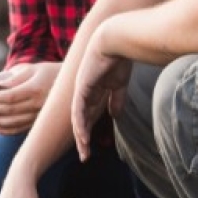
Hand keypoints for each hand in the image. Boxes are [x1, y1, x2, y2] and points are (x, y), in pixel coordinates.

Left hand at [0, 62, 60, 134]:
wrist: (69, 86)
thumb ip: (15, 78)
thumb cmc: (48, 72)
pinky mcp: (39, 122)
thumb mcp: (33, 69)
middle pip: (10, 110)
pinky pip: (21, 129)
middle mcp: (38, 104)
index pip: (11, 96)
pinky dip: (7, 130)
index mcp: (35, 89)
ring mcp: (39, 115)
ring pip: (14, 122)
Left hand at [71, 28, 132, 160]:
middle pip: (80, 120)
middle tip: (85, 156)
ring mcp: (81, 90)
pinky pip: (79, 110)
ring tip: (84, 152)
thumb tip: (115, 116)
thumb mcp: (119, 84)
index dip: (89, 131)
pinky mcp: (82, 88)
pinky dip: (80, 124)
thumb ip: (116, 99)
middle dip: (82, 139)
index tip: (92, 147)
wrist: (115, 42)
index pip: (89, 116)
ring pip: (77, 118)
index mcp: (93, 91)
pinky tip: (83, 137)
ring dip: (81, 136)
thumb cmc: (119, 59)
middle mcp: (84, 93)